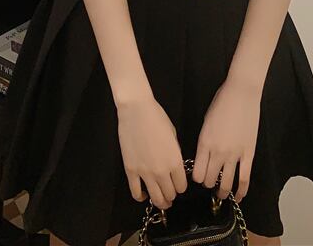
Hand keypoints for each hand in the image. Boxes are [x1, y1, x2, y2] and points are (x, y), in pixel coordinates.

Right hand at [116, 93, 188, 209]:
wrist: (137, 110)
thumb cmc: (157, 118)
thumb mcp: (173, 135)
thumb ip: (174, 153)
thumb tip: (173, 164)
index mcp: (175, 161)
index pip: (181, 186)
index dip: (181, 186)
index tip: (178, 184)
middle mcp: (162, 171)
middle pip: (169, 194)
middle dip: (171, 196)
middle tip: (170, 194)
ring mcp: (145, 172)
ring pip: (155, 198)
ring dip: (160, 201)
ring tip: (161, 200)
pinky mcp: (130, 170)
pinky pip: (135, 192)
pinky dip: (140, 197)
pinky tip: (143, 194)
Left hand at [191, 78, 261, 203]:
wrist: (241, 94)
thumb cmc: (221, 103)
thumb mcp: (205, 122)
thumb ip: (204, 142)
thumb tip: (204, 157)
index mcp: (204, 143)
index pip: (196, 173)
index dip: (197, 178)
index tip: (199, 176)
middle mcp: (217, 152)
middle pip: (209, 180)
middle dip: (208, 183)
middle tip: (210, 182)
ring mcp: (234, 154)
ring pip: (226, 183)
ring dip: (222, 190)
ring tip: (222, 192)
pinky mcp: (249, 154)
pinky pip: (245, 178)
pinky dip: (242, 191)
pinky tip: (239, 196)